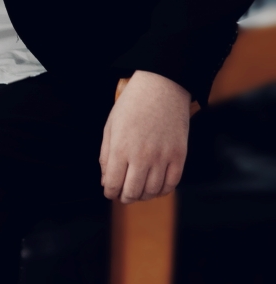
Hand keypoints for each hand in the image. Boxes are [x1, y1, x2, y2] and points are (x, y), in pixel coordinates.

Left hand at [99, 70, 190, 203]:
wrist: (162, 87)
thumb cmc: (133, 104)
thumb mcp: (111, 125)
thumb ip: (105, 155)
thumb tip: (106, 181)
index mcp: (120, 148)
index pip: (112, 185)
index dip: (109, 192)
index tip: (110, 190)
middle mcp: (141, 156)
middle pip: (132, 193)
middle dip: (125, 197)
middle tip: (124, 193)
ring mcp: (162, 157)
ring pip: (151, 192)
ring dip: (143, 195)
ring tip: (139, 188)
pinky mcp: (179, 156)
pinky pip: (171, 185)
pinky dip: (162, 190)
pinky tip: (155, 184)